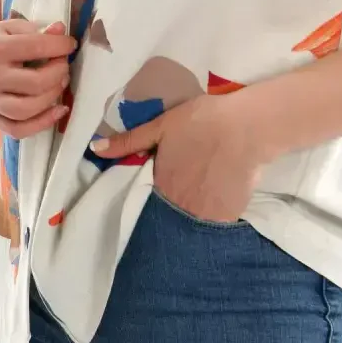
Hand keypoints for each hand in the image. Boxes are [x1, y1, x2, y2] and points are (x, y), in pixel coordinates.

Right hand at [0, 19, 77, 137]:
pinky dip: (42, 123)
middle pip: (35, 83)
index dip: (60, 46)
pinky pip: (18, 130)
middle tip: (64, 65)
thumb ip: (38, 30)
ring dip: (52, 97)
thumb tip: (60, 30)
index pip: (36, 48)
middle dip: (59, 72)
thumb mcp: (13, 28)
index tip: (70, 44)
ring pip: (27, 110)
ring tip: (61, 83)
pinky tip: (58, 110)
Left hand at [90, 93, 261, 222]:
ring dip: (196, 208)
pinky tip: (222, 192)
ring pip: (195, 218)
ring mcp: (205, 215)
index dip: (161, 186)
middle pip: (173, 209)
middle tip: (191, 180)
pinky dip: (217, 211)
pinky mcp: (229, 216)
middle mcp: (180, 206)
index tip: (170, 176)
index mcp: (161, 184)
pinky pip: (217, 221)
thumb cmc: (202, 121)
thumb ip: (129, 141)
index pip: (153, 196)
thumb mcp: (161, 125)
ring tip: (207, 188)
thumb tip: (95, 149)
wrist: (247, 127)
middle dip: (178, 201)